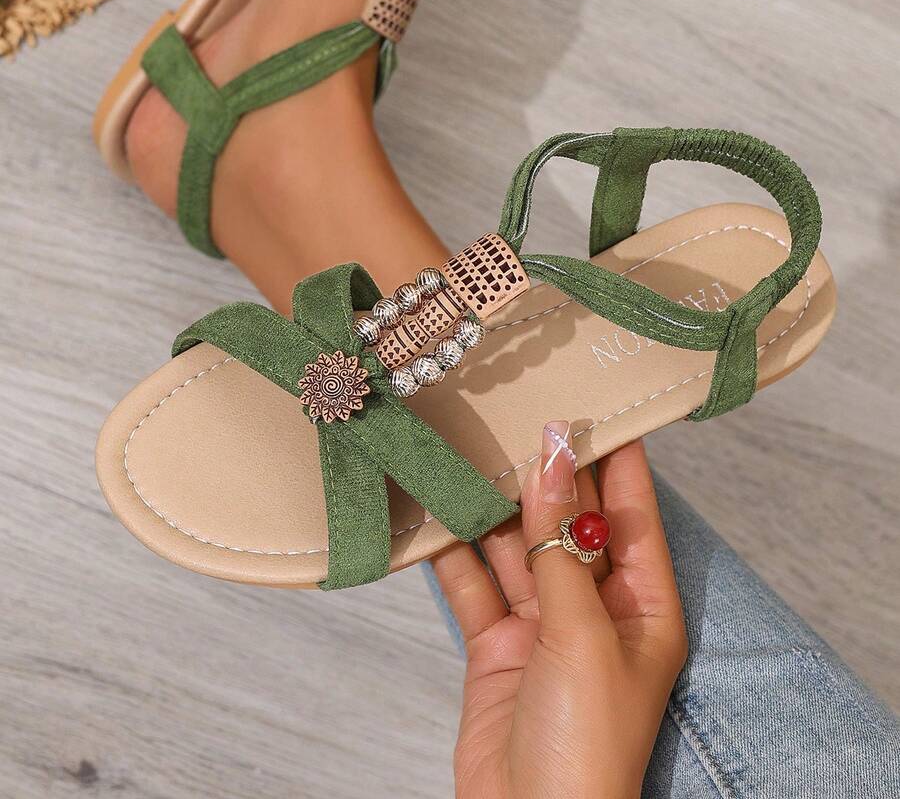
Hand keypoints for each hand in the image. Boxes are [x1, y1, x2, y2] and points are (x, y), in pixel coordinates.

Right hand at [433, 425, 686, 798]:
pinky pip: (473, 585)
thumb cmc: (586, 743)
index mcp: (643, 605)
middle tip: (516, 409)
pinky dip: (452, 552)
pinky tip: (432, 511)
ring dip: (491, 506)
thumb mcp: (583, 632)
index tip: (597, 399)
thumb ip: (560, 544)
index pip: (633, 512)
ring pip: (514, 547)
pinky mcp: (495, 646)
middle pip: (568, 522)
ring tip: (467, 446)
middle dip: (543, 473)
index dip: (617, 456)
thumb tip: (552, 458)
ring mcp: (542, 626)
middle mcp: (595, 608)